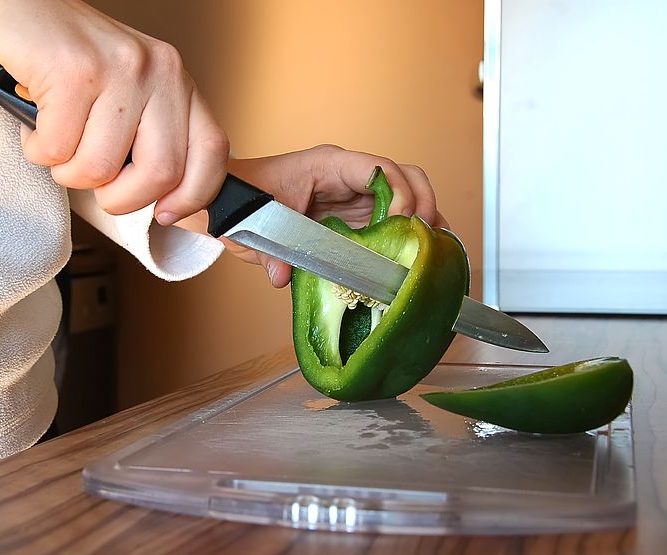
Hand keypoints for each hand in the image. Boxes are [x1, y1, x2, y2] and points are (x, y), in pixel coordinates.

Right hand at [0, 0, 228, 220]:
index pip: (212, 151)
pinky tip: (37, 121)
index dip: (191, 196)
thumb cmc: (66, 66)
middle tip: (95, 182)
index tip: (164, 212)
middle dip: (120, 198)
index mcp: (178, 80)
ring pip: (100, 168)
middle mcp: (157, 69)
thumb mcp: (128, 98)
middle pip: (160, 173)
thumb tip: (168, 202)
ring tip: (58, 140)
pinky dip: (38, 150)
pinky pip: (57, 149)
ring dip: (68, 172)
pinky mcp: (72, 69)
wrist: (8, 12)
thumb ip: (154, 139)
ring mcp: (117, 67)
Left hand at [225, 145, 447, 286]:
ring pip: (406, 197)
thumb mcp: (254, 223)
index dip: (399, 192)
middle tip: (427, 239)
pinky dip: (408, 235)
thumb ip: (268, 250)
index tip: (403, 222)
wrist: (231, 201)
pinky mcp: (355, 217)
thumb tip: (282, 275)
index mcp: (327, 166)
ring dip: (424, 220)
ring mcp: (354, 197)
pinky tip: (418, 257)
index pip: (377, 168)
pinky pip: (391, 220)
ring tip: (435, 251)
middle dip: (423, 204)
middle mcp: (348, 177)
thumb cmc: (243, 198)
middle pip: (404, 177)